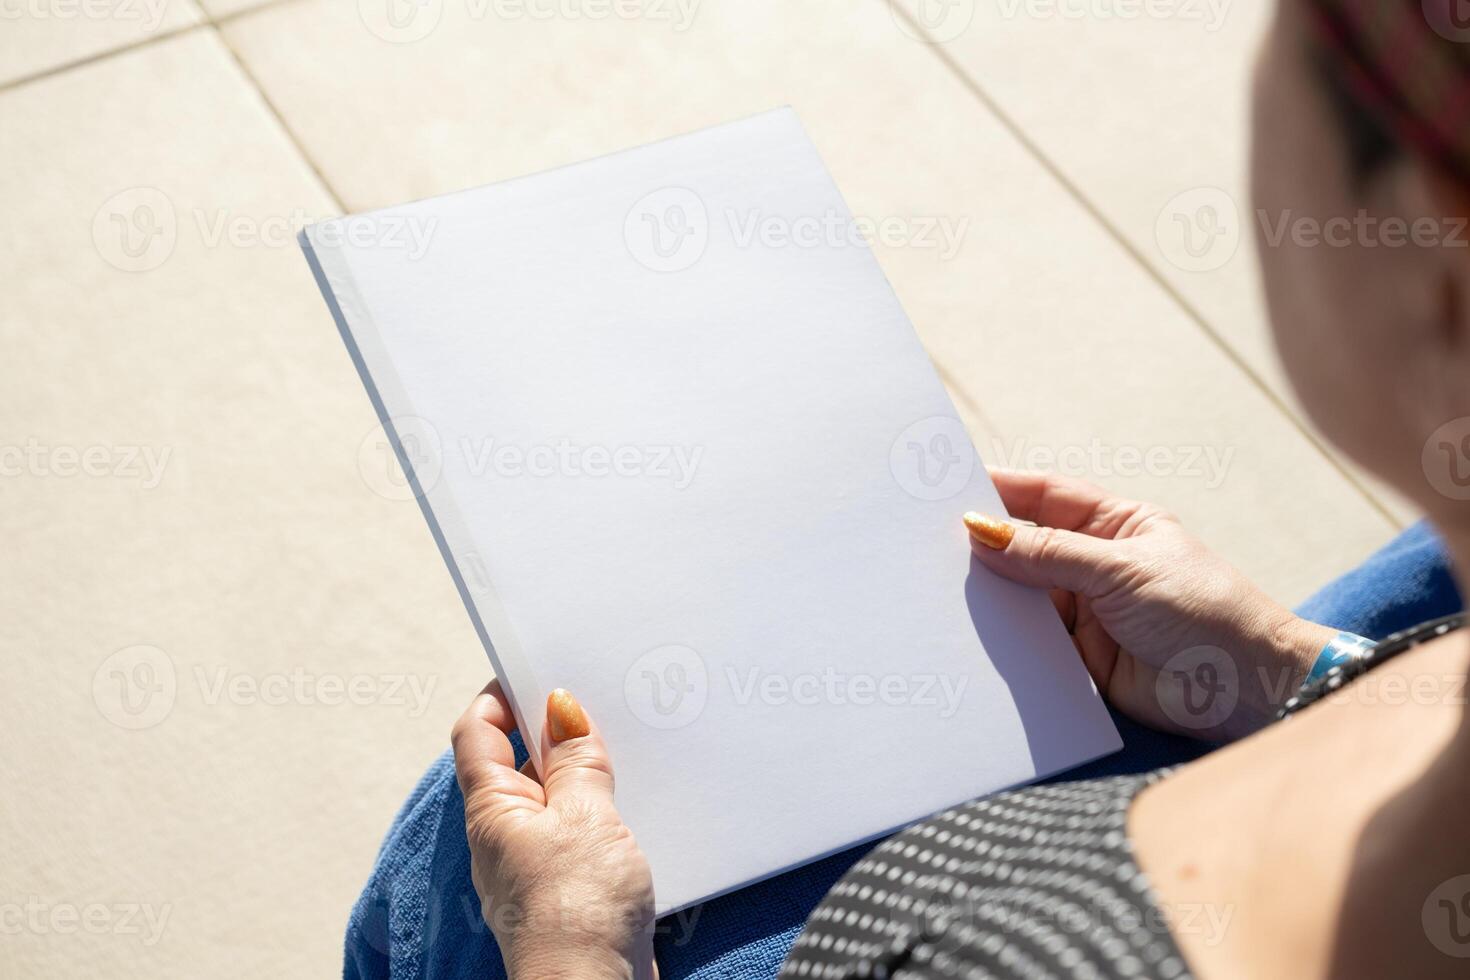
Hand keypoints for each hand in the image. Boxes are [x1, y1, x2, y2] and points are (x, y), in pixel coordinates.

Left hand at [451, 682, 656, 979]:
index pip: (477, 733)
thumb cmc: (577, 912)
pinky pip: (577, 829)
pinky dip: (600, 807)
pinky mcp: (568, 886)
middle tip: (597, 696)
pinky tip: (635, 799)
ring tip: (625, 742)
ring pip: (554, 795)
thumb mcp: (585, 817)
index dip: (501, 694)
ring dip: (584, 769)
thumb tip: (561, 709)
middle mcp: (505, 833)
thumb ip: (576, 762)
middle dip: (554, 726)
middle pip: (519, 760)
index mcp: (492, 809)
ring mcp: (535, 861)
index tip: (537, 666)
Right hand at [965, 470, 1335, 740]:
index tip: (949, 486)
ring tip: (941, 590)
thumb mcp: (1121, 570)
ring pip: (1022, 597)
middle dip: (984, 544)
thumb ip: (1048, 553)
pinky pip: (1029, 644)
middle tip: (928, 541)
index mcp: (1115, 525)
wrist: (1245, 690)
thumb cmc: (1203, 611)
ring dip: (990, 595)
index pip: (1045, 496)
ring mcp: (1085, 613)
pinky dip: (1003, 640)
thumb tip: (981, 530)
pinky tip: (972, 635)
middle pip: (1025, 546)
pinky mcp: (1078, 660)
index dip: (999, 489)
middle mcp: (1094, 565)